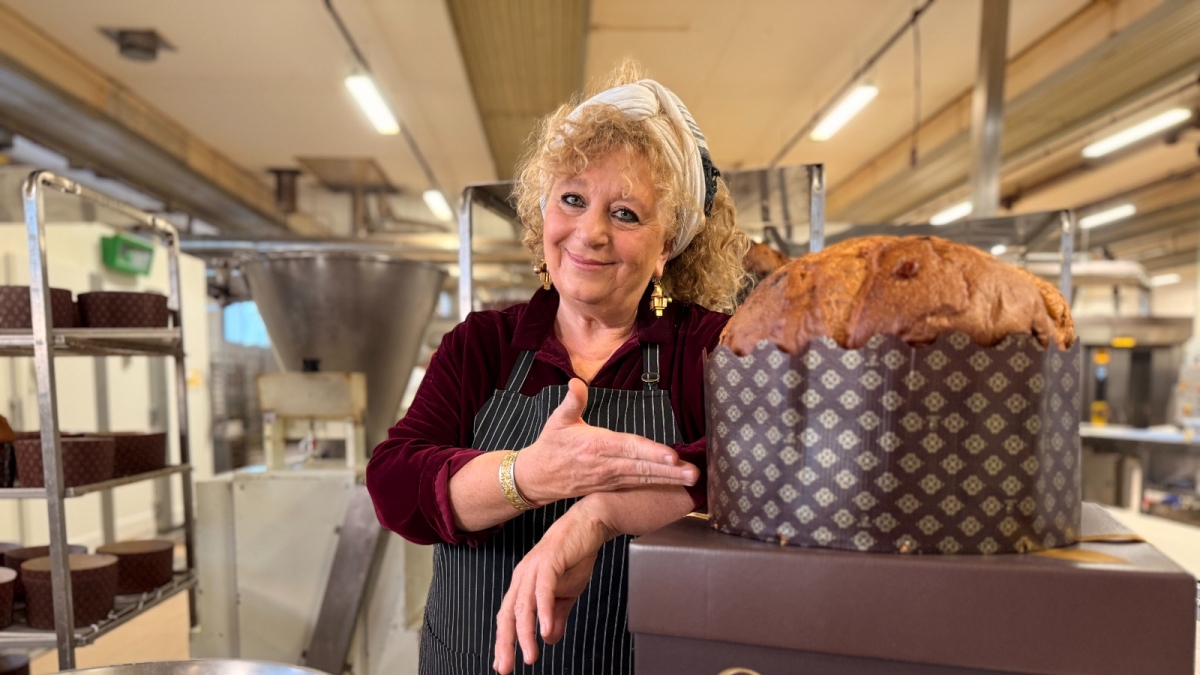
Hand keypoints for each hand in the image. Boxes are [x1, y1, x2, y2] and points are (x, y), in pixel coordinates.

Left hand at [492, 500, 611, 672]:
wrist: (589, 525)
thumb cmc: (575, 555)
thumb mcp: (566, 593)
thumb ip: (556, 616)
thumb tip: (549, 639)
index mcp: (524, 585)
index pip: (508, 617)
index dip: (504, 641)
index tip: (503, 664)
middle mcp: (523, 577)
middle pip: (509, 614)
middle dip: (506, 643)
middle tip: (506, 667)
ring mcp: (533, 569)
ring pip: (524, 606)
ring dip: (525, 633)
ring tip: (530, 656)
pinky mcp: (549, 562)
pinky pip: (543, 591)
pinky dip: (544, 611)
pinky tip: (545, 629)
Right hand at [516, 379, 697, 504]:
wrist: (538, 477)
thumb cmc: (551, 445)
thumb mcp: (558, 420)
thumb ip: (572, 402)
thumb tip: (576, 383)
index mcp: (596, 445)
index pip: (629, 448)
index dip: (651, 452)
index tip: (672, 456)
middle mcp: (606, 464)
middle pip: (642, 467)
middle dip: (669, 471)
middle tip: (693, 473)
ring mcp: (609, 478)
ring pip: (643, 479)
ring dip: (668, 480)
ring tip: (691, 480)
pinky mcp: (611, 486)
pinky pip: (637, 485)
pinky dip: (656, 485)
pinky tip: (674, 484)